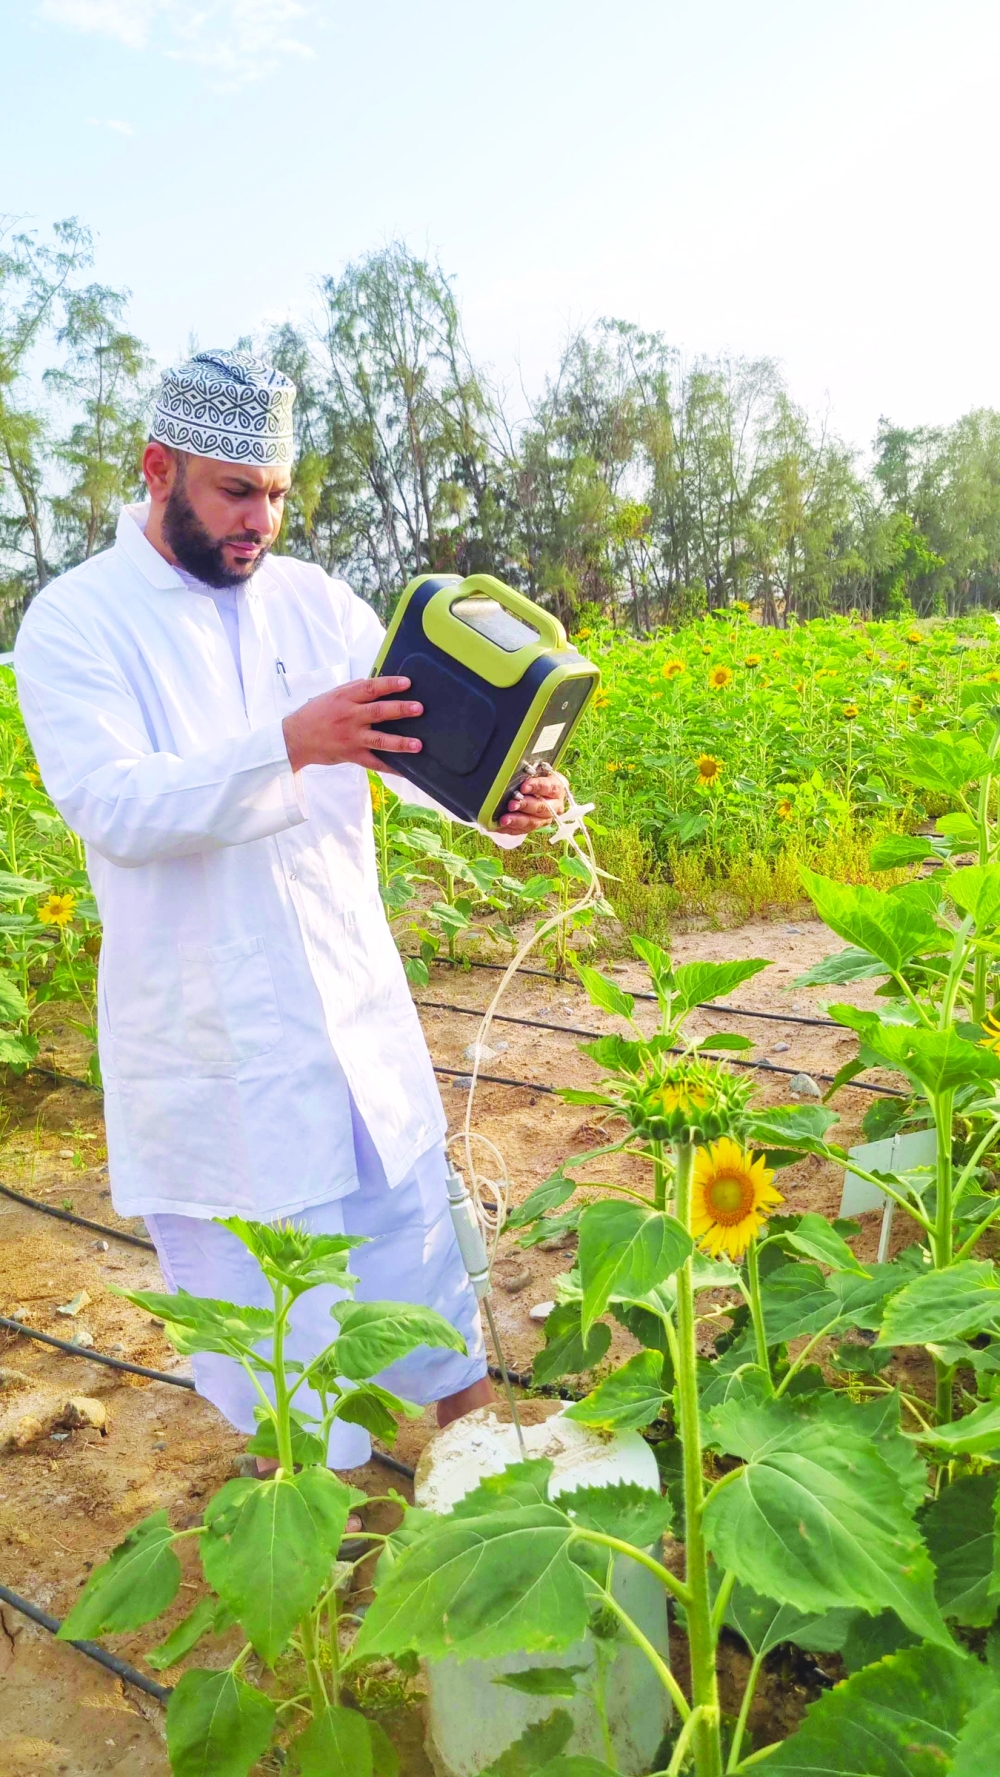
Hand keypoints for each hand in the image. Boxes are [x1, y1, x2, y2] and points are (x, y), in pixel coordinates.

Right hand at [283, 676, 422, 772]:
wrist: (295, 738)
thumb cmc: (315, 714)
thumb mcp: (332, 695)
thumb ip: (354, 689)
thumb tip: (376, 682)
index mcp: (345, 698)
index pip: (370, 688)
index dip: (389, 684)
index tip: (407, 682)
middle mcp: (350, 717)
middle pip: (378, 712)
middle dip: (400, 710)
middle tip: (419, 708)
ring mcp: (352, 738)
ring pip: (379, 740)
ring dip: (400, 742)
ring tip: (417, 744)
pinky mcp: (352, 755)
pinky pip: (374, 763)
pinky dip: (391, 767)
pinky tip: (406, 770)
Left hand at [499, 770, 568, 833]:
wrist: (536, 788)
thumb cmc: (534, 776)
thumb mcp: (534, 771)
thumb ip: (528, 772)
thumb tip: (514, 773)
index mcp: (558, 787)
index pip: (550, 787)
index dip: (537, 786)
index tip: (524, 787)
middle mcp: (556, 804)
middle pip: (542, 807)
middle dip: (525, 805)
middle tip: (512, 804)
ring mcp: (546, 818)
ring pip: (534, 822)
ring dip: (517, 820)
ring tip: (504, 819)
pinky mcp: (536, 826)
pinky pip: (524, 830)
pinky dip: (512, 828)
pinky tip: (501, 826)